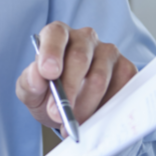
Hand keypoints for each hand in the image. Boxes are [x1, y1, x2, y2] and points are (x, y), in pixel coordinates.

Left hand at [15, 21, 137, 135]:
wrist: (69, 111)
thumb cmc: (47, 94)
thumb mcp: (31, 92)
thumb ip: (29, 82)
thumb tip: (36, 76)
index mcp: (58, 35)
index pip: (55, 34)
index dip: (52, 52)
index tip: (49, 73)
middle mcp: (85, 38)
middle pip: (79, 58)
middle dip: (67, 90)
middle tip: (57, 114)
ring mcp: (108, 52)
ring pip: (99, 78)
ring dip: (84, 105)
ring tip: (72, 121)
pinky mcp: (126, 70)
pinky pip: (120, 89)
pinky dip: (105, 109)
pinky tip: (93, 118)